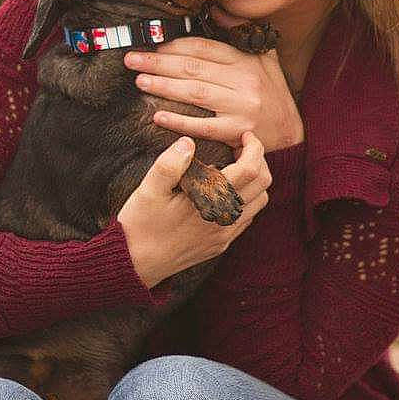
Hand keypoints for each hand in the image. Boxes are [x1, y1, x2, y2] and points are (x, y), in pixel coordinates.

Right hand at [117, 133, 271, 287]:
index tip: (244, 136)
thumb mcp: (149, 189)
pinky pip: (246, 218)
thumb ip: (170, 163)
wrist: (135, 263)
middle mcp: (223, 219)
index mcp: (210, 201)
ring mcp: (224, 234)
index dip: (254, 147)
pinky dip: (246, 199)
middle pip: (262, 184)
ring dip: (255, 181)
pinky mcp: (220, 244)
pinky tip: (224, 191)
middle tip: (240, 148)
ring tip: (235, 167)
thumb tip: (188, 142)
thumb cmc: (141, 223)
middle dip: (258, 161)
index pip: (250, 169)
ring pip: (259, 202)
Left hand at [123, 38, 303, 151]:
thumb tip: (218, 13)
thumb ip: (244, 37)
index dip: (175, 46)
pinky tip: (158, 115)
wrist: (293, 135)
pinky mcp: (238, 132)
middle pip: (194, 68)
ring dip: (164, 86)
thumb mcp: (267, 59)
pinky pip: (203, 126)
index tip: (153, 45)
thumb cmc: (273, 95)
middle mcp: (244, 81)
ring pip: (195, 93)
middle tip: (132, 60)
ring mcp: (241, 107)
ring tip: (140, 80)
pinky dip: (179, 121)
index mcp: (247, 61)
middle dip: (159, 62)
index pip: (205, 48)